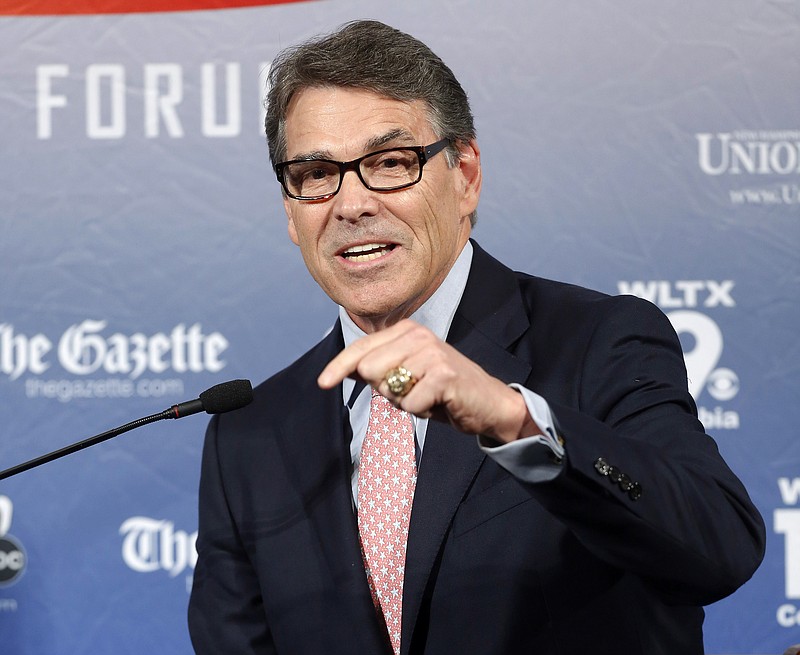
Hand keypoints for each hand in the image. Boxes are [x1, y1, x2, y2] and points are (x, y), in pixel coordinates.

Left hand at [317, 320, 540, 443]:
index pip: (361, 349)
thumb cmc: (443, 390)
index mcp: (406, 330)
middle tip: (413, 390)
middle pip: (369, 369)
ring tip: (426, 396)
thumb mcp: (406, 375)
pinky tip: (438, 403)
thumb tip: (341, 370)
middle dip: (386, 389)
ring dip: (405, 402)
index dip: (339, 367)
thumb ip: (376, 369)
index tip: (322, 383)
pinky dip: (420, 411)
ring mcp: (432, 353)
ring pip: (388, 389)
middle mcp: (418, 335)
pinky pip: (410, 404)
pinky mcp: (444, 374)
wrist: (488, 403)